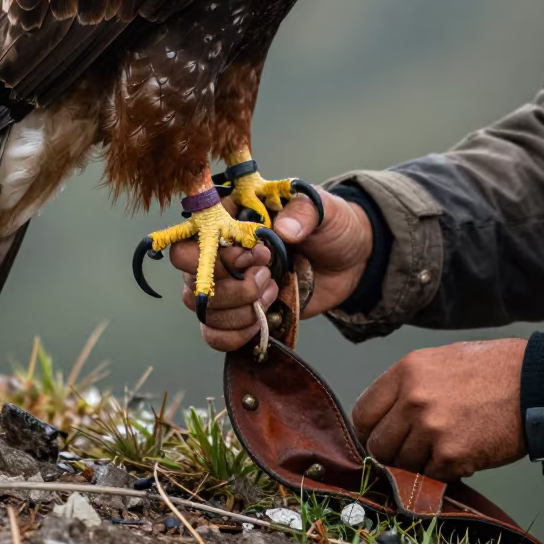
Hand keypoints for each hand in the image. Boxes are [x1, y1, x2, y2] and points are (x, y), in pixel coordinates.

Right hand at [169, 188, 373, 350]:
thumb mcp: (323, 209)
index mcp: (231, 219)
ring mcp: (227, 286)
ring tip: (274, 291)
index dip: (222, 253)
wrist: (351, 260)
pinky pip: (214, 334)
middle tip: (267, 276)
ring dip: (240, 310)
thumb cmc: (329, 226)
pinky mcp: (239, 314)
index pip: (196, 237)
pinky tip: (260, 321)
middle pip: (192, 276)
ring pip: (203, 309)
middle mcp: (220, 253)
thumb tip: (283, 231)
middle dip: (231, 285)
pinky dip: (234, 335)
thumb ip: (303, 212)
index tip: (261, 254)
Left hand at [352, 339, 527, 480]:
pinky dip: (441, 473)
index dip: (368, 431)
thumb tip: (387, 414)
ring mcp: (432, 429)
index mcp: (406, 371)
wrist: (532, 382)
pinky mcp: (452, 455)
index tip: (377, 437)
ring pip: (403, 464)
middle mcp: (413, 399)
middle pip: (378, 444)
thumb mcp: (437, 360)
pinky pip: (431, 476)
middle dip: (391, 453)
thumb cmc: (489, 369)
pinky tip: (458, 457)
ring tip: (439, 451)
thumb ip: (408, 385)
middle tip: (408, 451)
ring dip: (417, 464)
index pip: (364, 412)